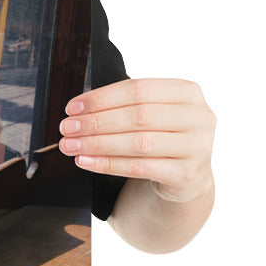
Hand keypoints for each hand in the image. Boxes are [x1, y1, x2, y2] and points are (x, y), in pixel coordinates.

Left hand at [58, 78, 214, 202]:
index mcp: (188, 92)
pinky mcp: (187, 174)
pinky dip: (107, 164)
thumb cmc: (161, 136)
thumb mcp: (152, 113)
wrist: (186, 176)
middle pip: (138, 116)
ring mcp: (197, 147)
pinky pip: (139, 168)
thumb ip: (123, 105)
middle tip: (67, 128)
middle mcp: (199, 117)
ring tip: (70, 146)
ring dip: (97, 144)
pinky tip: (85, 162)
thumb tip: (77, 111)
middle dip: (95, 122)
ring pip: (138, 143)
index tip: (72, 108)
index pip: (138, 89)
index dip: (101, 98)